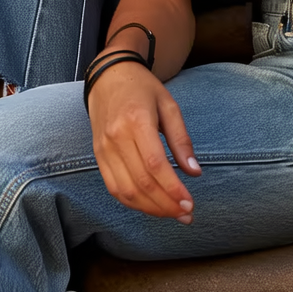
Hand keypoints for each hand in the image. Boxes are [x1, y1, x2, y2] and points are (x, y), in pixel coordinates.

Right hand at [87, 59, 201, 220]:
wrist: (107, 78)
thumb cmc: (142, 89)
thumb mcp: (169, 106)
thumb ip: (182, 140)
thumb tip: (194, 172)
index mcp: (136, 121)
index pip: (155, 165)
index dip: (172, 189)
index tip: (189, 203)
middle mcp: (116, 137)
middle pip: (141, 182)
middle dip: (166, 204)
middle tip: (186, 214)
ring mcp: (103, 149)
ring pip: (126, 190)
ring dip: (151, 209)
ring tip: (172, 213)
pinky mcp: (98, 156)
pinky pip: (113, 187)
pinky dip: (132, 202)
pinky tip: (151, 206)